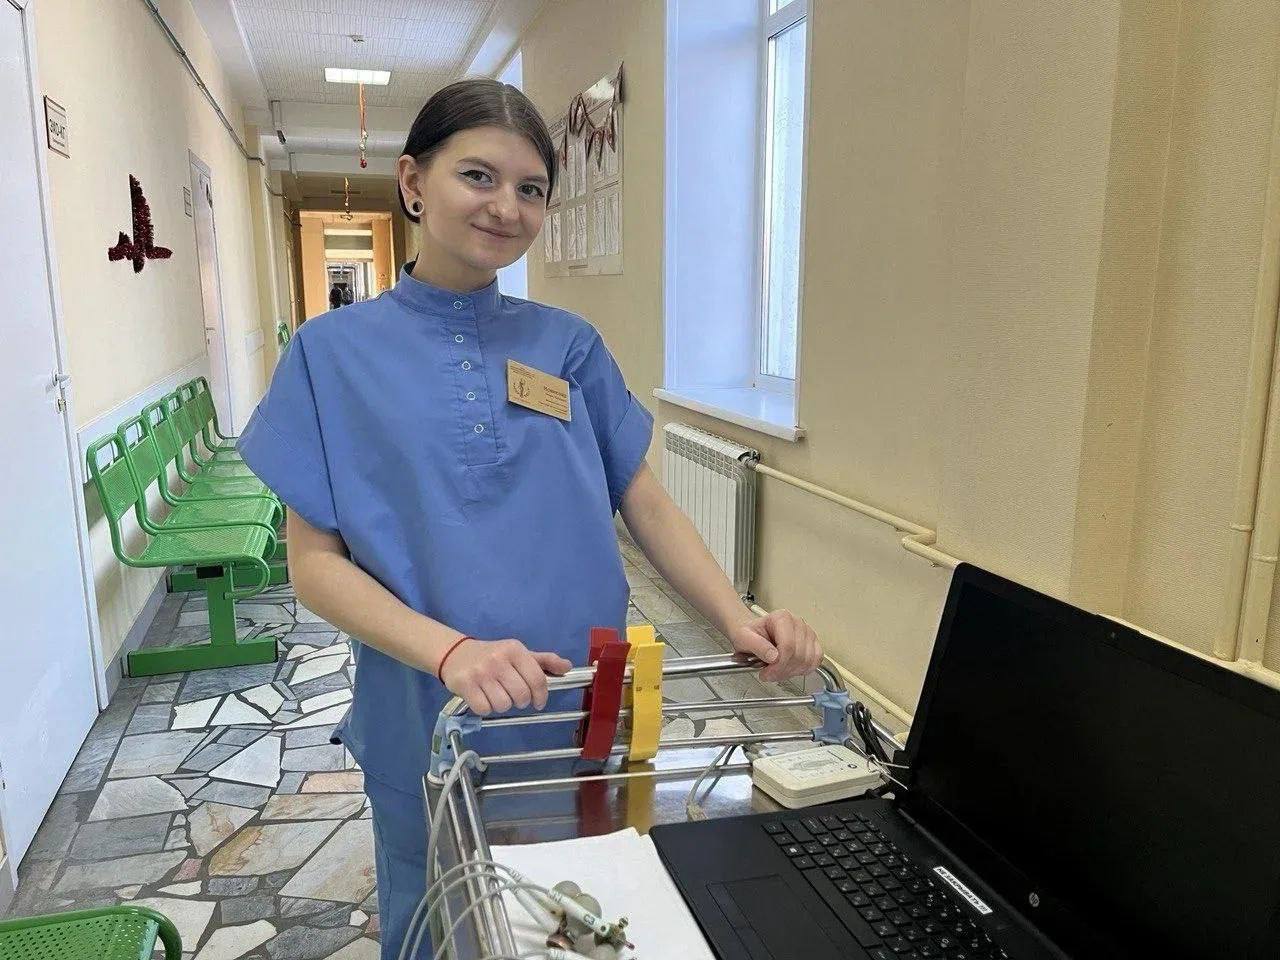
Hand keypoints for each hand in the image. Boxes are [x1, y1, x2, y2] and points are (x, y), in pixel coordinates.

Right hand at [438, 638, 572, 715]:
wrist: (455, 653)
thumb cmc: (493, 655)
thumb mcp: (518, 653)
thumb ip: (544, 661)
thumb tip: (567, 667)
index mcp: (515, 650)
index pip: (537, 679)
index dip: (542, 696)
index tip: (538, 702)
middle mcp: (498, 659)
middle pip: (521, 695)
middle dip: (521, 701)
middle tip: (515, 697)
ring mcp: (481, 672)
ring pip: (503, 704)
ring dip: (503, 705)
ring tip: (497, 695)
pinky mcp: (465, 685)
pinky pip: (484, 709)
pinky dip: (486, 708)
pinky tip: (483, 698)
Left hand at [727, 609, 822, 683]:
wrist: (753, 633)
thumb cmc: (750, 634)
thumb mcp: (743, 638)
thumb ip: (757, 646)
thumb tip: (774, 657)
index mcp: (781, 618)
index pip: (788, 646)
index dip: (778, 665)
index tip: (766, 673)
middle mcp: (797, 623)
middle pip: (799, 655)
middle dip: (783, 670)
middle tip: (769, 674)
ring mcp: (807, 633)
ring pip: (808, 660)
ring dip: (792, 672)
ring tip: (777, 671)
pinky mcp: (813, 643)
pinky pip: (816, 660)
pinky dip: (803, 670)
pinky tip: (790, 669)